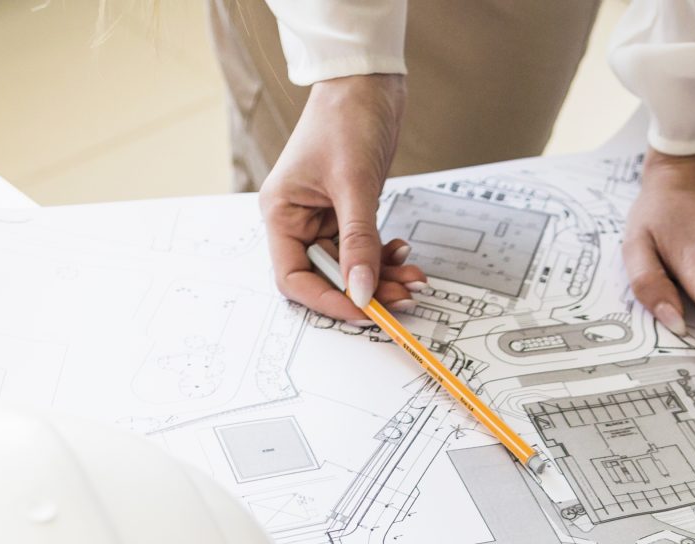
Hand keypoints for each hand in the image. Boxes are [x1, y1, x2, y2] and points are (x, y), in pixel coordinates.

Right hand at [259, 75, 428, 318]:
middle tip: (401, 297)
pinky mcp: (347, 211)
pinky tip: (404, 252)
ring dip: (381, 276)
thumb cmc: (346, 117)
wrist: (367, 81)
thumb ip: (359, 241)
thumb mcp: (353, 184)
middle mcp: (298, 220)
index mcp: (281, 213)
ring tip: (413, 278)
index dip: (328, 300)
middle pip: (326, 276)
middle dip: (364, 289)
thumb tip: (361, 291)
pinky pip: (364, 248)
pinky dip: (385, 256)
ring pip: (350, 266)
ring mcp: (323, 217)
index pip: (294, 277)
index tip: (363, 310)